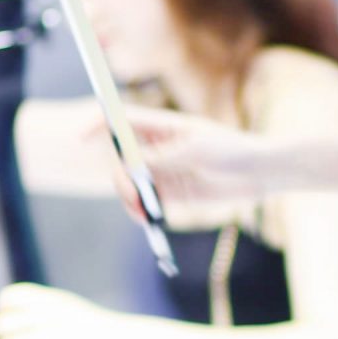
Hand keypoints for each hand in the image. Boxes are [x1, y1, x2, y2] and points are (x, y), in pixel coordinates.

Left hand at [0, 282, 127, 338]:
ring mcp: (47, 338)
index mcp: (48, 300)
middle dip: (6, 336)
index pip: (7, 297)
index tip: (12, 318)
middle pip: (1, 325)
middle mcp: (45, 316)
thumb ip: (39, 305)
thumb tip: (7, 313)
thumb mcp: (65, 304)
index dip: (4, 309)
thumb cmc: (91, 326)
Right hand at [102, 107, 286, 223]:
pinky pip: (146, 202)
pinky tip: (145, 218)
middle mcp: (157, 148)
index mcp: (162, 126)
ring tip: (142, 212)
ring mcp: (162, 170)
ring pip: (130, 184)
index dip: (98, 125)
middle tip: (132, 193)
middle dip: (120, 177)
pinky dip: (140, 211)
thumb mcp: (196, 150)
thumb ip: (163, 158)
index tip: (80, 137)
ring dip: (129, 198)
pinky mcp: (171, 193)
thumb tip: (131, 166)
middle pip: (121, 159)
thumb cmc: (231, 150)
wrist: (257, 172)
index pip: (122, 120)